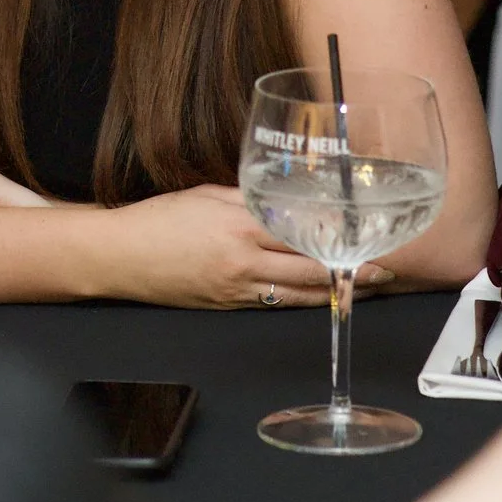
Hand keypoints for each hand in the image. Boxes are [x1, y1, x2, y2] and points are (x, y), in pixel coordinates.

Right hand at [106, 185, 389, 310]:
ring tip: (363, 288)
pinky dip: (300, 299)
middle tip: (384, 273)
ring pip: (295, 295)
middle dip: (351, 275)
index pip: (301, 236)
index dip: (339, 242)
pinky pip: (273, 303)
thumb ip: (248, 198)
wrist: (118, 257)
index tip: (368, 240)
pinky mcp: (226, 305)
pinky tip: (318, 296)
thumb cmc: (157, 220)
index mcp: (238, 229)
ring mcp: (236, 291)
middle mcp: (242, 265)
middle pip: (309, 273)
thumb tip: (285, 197)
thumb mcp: (206, 195)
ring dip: (332, 293)